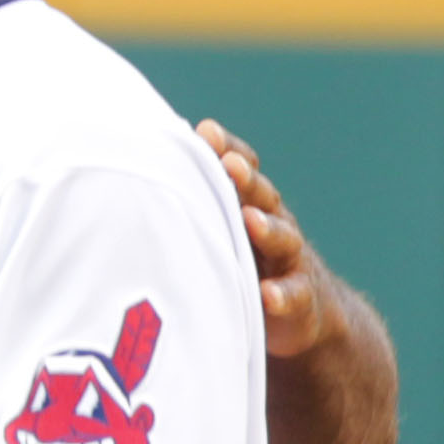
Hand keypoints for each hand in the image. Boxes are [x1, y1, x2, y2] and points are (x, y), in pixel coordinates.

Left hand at [196, 121, 337, 357]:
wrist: (305, 311)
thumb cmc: (243, 265)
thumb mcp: (218, 232)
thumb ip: (191, 205)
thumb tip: (138, 175)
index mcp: (247, 206)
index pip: (241, 171)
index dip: (228, 150)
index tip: (206, 132)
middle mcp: (272, 225)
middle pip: (262, 197)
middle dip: (245, 179)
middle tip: (229, 164)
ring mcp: (289, 261)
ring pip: (284, 239)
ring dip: (268, 229)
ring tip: (251, 221)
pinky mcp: (300, 299)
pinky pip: (293, 295)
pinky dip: (281, 294)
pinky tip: (268, 294)